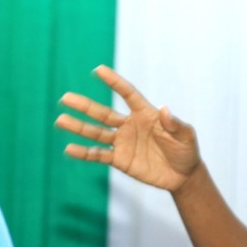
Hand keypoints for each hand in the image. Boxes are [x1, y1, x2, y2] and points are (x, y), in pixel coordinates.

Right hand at [57, 65, 202, 191]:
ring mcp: (122, 142)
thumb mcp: (186, 136)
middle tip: (65, 98)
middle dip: (84, 106)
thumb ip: (175, 125)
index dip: (114, 82)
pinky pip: (98, 155)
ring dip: (78, 127)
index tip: (99, 70)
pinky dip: (84, 153)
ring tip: (60, 120)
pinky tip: (69, 149)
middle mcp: (129, 125)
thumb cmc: (186, 151)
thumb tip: (165, 109)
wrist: (183, 176)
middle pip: (103, 113)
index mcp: (145, 114)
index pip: (127, 94)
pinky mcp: (120, 159)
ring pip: (96, 133)